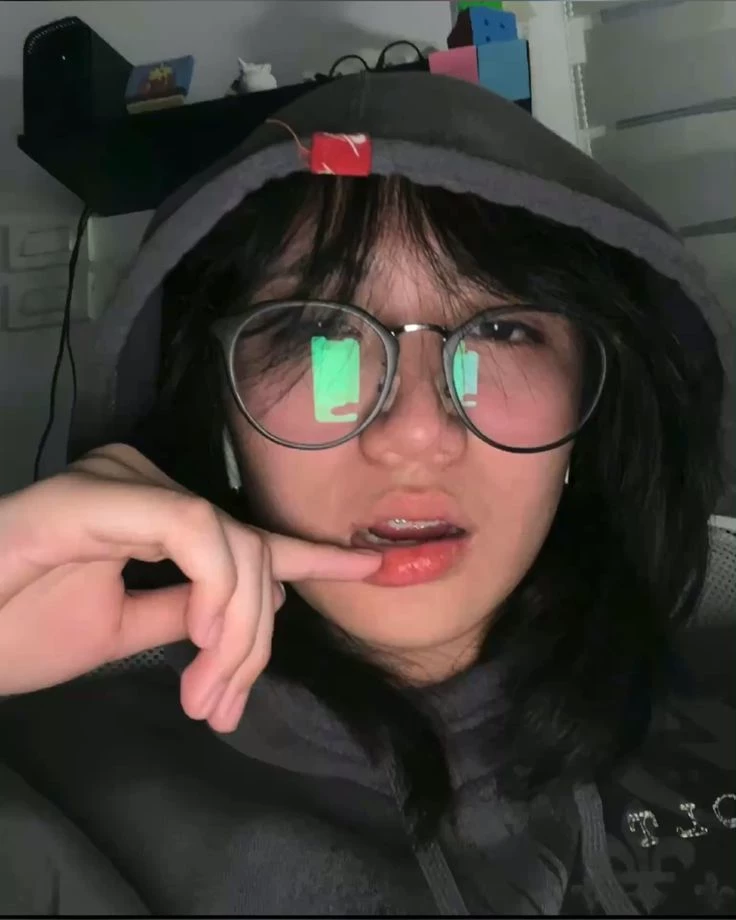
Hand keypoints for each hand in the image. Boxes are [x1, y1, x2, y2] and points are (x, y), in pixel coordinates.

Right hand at [0, 444, 379, 730]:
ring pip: (232, 544)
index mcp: (149, 513)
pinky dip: (218, 588)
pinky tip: (207, 640)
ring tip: (207, 696)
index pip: (248, 533)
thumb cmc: (12, 632)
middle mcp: (142, 482)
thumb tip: (252, 606)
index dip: (314, 555)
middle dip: (254, 637)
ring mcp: (121, 480)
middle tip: (222, 706)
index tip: (374, 569)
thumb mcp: (120, 630)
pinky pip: (192, 531)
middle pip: (248, 550)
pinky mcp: (97, 494)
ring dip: (237, 630)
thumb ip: (184, 610)